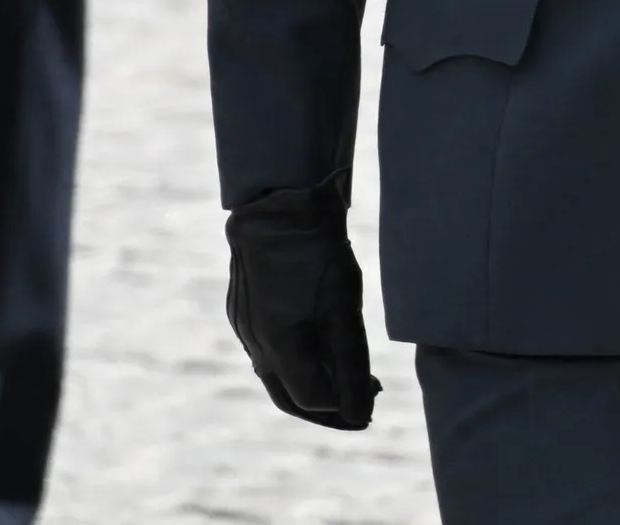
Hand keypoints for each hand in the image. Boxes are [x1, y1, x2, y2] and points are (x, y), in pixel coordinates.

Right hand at [225, 179, 377, 428]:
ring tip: (343, 381)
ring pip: (276, 373)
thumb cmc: (317, 254)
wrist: (279, 204)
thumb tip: (362, 415)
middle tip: (359, 410)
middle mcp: (255, 344)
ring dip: (309, 383)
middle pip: (289, 396)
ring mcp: (244, 326)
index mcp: (279, 348)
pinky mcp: (242, 309)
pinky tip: (315, 349)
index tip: (377, 393)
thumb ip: (351, 366)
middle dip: (325, 410)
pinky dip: (293, 359)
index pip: (314, 399)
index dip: (347, 405)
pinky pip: (267, 349)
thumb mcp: (344, 309)